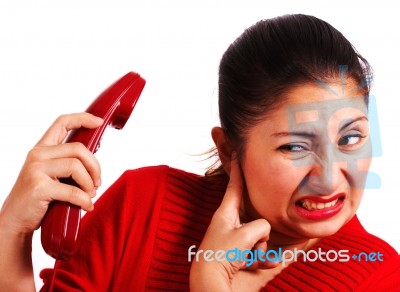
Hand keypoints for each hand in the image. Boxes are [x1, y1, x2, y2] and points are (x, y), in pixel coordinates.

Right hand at [0, 113, 102, 234]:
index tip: (99, 122)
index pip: (62, 123)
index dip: (82, 118)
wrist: (15, 220)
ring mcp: (36, 170)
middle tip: (97, 183)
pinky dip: (84, 200)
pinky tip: (86, 206)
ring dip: (89, 184)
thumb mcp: (51, 174)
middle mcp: (37, 155)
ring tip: (90, 195)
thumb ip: (67, 164)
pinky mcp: (38, 188)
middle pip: (78, 149)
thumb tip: (95, 163)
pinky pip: (72, 190)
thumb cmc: (38, 198)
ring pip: (76, 166)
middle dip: (95, 166)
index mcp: (42, 149)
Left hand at [190, 156, 275, 290]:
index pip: (235, 185)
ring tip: (244, 258)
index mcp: (226, 213)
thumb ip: (260, 227)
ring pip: (263, 235)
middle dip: (259, 233)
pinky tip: (252, 267)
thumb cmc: (221, 256)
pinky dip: (262, 261)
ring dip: (259, 249)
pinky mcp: (246, 255)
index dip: (238, 168)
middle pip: (257, 217)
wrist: (212, 284)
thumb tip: (264, 232)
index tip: (237, 151)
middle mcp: (234, 224)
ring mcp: (240, 240)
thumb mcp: (244, 235)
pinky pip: (265, 253)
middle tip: (246, 245)